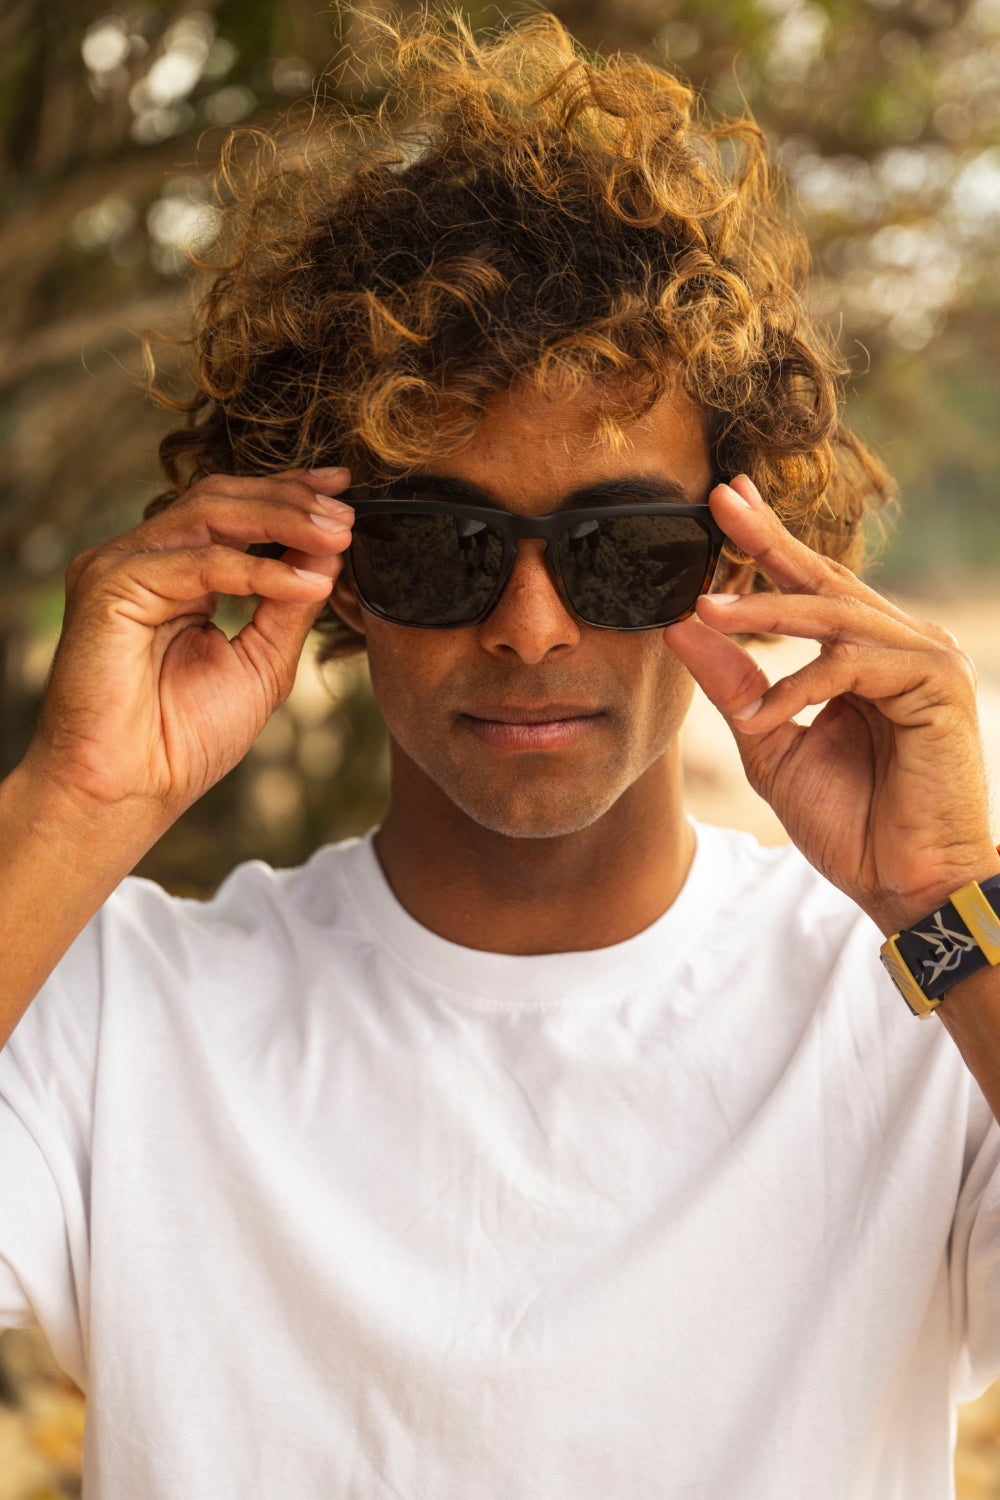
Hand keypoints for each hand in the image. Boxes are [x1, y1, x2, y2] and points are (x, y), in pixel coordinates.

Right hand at [23, 465, 353, 833]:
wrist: (131, 789)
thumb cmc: (185, 737)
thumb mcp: (261, 661)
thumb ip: (290, 604)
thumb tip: (332, 549)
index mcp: (174, 573)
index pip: (232, 512)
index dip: (289, 495)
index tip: (346, 492)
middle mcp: (143, 559)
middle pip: (221, 499)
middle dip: (291, 500)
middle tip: (350, 511)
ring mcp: (121, 566)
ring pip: (210, 515)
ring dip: (282, 520)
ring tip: (338, 535)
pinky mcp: (109, 584)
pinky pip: (200, 564)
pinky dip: (259, 571)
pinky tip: (307, 584)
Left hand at [665, 475, 999, 935]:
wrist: (906, 886)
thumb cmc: (852, 824)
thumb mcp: (772, 745)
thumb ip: (735, 686)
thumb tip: (681, 627)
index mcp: (868, 655)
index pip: (812, 587)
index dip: (768, 543)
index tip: (723, 501)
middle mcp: (903, 645)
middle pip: (827, 578)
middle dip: (769, 537)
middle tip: (720, 498)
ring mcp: (927, 659)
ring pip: (836, 614)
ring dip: (767, 611)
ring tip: (707, 608)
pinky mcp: (938, 683)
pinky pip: (856, 663)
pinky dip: (803, 684)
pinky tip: (768, 714)